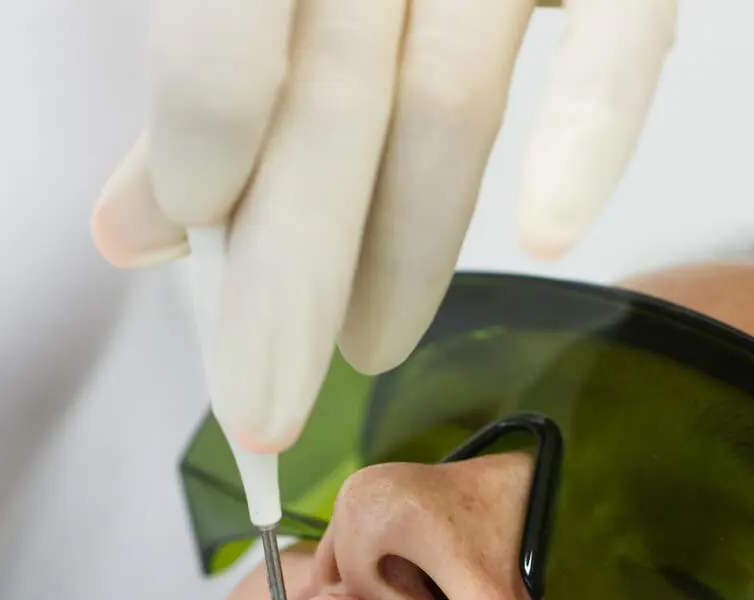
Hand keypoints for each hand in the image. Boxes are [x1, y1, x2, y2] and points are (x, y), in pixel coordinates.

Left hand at [92, 0, 678, 452]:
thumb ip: (201, 62)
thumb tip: (131, 233)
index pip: (229, 32)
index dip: (204, 145)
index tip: (192, 240)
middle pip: (332, 99)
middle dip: (292, 273)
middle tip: (264, 408)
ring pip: (452, 98)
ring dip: (406, 249)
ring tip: (367, 355)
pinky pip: (622, 35)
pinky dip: (590, 132)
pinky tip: (547, 237)